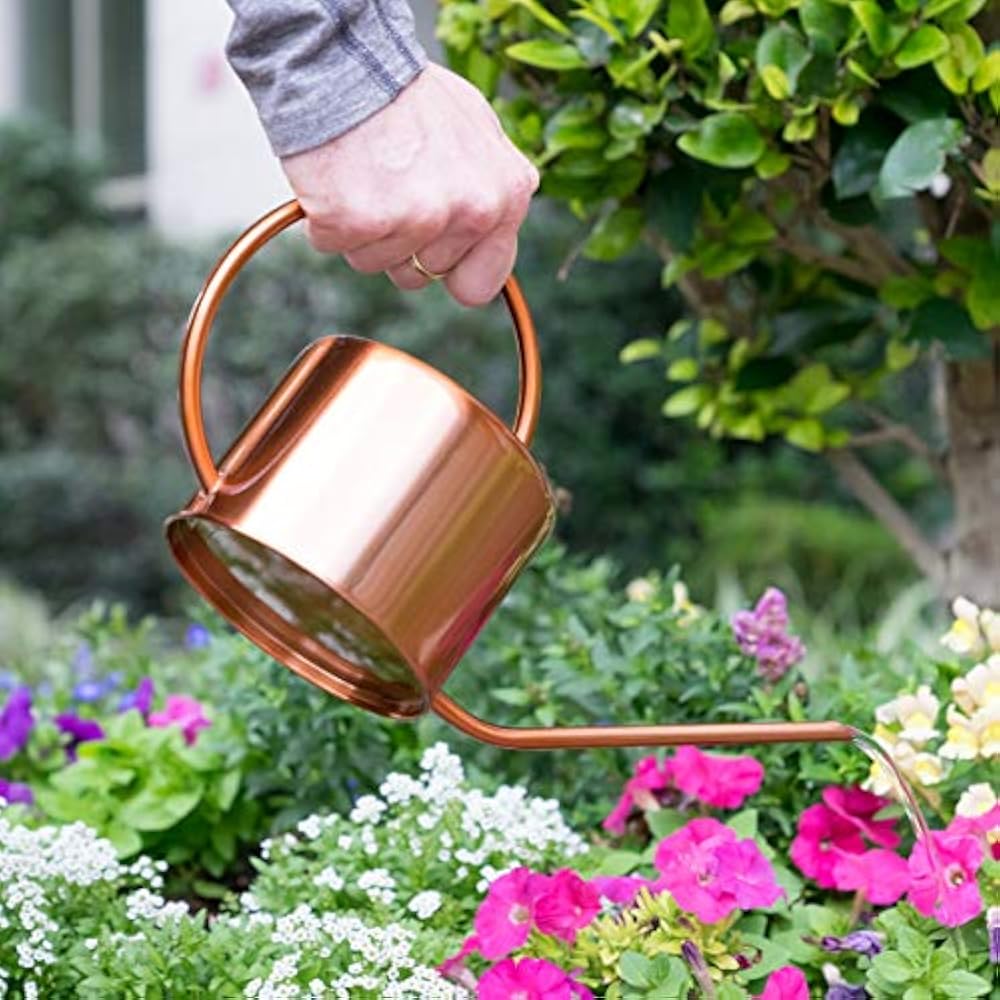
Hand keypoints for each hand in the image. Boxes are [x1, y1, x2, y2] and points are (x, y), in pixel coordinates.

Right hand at [280, 63, 538, 305]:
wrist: (347, 60)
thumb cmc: (407, 96)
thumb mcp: (476, 135)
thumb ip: (489, 192)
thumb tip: (489, 237)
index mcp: (506, 196)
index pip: (480, 284)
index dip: (447, 272)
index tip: (428, 250)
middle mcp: (471, 211)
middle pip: (421, 276)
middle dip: (398, 245)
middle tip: (388, 187)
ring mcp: (418, 219)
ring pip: (375, 264)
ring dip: (362, 232)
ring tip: (364, 175)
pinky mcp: (363, 221)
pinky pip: (333, 246)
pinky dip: (325, 220)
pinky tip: (337, 177)